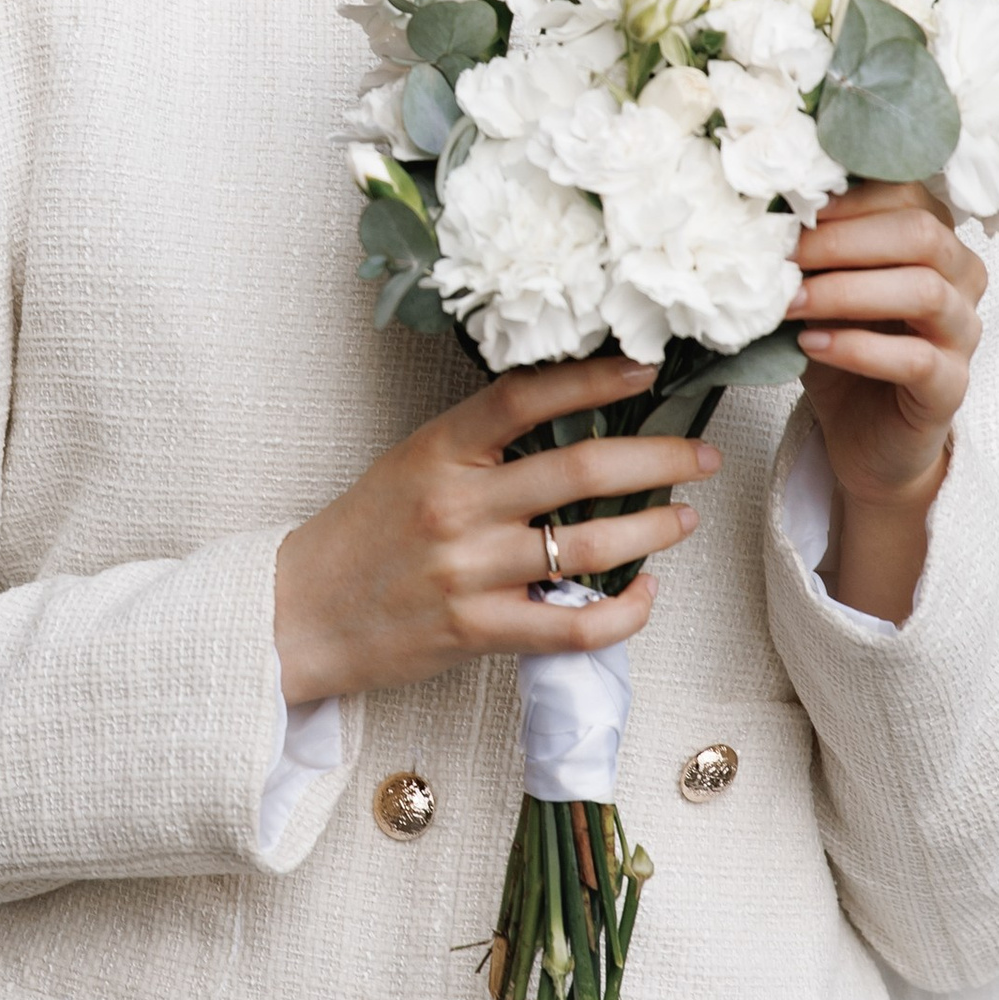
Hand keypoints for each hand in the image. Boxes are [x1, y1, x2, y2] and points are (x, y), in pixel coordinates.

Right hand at [273, 355, 720, 709]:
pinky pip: (572, 625)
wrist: (299, 611)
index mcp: (439, 450)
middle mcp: (457, 506)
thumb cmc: (363, 532)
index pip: (525, 397)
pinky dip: (624, 612)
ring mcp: (468, 570)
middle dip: (657, 458)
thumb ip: (481, 445)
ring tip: (683, 518)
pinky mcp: (476, 630)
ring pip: (588, 548)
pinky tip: (645, 594)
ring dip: (652, 530)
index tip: (646, 369)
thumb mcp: (412, 464)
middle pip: (579, 470)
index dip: (593, 378)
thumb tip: (572, 419)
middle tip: (699, 456)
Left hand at [791, 180, 985, 615]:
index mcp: (935, 241)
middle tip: (782, 256)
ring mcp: (964, 333)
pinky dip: (858, 348)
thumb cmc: (841, 348)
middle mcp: (962, 278)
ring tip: (791, 303)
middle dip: (842, 241)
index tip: (789, 210)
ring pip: (925, 292)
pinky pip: (916, 358)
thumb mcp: (821, 289)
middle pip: (922, 234)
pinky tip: (813, 345)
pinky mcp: (951, 387)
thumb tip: (759, 213)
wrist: (864, 436)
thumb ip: (810, 252)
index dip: (847, 199)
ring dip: (846, 291)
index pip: (908, 193)